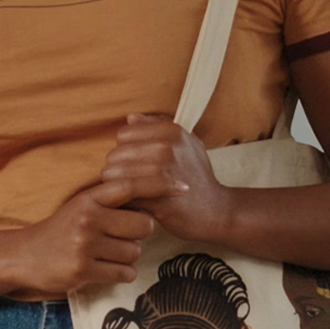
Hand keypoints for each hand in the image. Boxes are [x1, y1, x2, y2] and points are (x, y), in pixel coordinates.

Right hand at [12, 174, 180, 295]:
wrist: (26, 256)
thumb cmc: (61, 229)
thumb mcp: (82, 206)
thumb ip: (111, 200)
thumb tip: (151, 199)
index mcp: (90, 198)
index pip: (131, 186)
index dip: (160, 184)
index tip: (184, 187)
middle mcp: (88, 217)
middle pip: (143, 224)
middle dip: (139, 233)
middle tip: (119, 236)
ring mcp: (85, 244)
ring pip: (136, 251)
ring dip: (128, 256)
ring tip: (106, 253)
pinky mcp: (83, 270)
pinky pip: (124, 273)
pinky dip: (122, 273)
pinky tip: (104, 268)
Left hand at [100, 114, 231, 242]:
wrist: (216, 210)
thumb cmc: (197, 175)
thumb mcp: (186, 143)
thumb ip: (157, 126)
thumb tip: (130, 118)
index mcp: (171, 131)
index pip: (124, 135)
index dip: (125, 149)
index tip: (134, 162)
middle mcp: (166, 148)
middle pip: (115, 155)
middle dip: (117, 169)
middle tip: (128, 181)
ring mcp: (161, 173)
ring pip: (113, 175)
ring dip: (115, 186)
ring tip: (127, 193)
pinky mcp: (156, 199)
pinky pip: (122, 195)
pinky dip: (121, 201)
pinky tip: (131, 204)